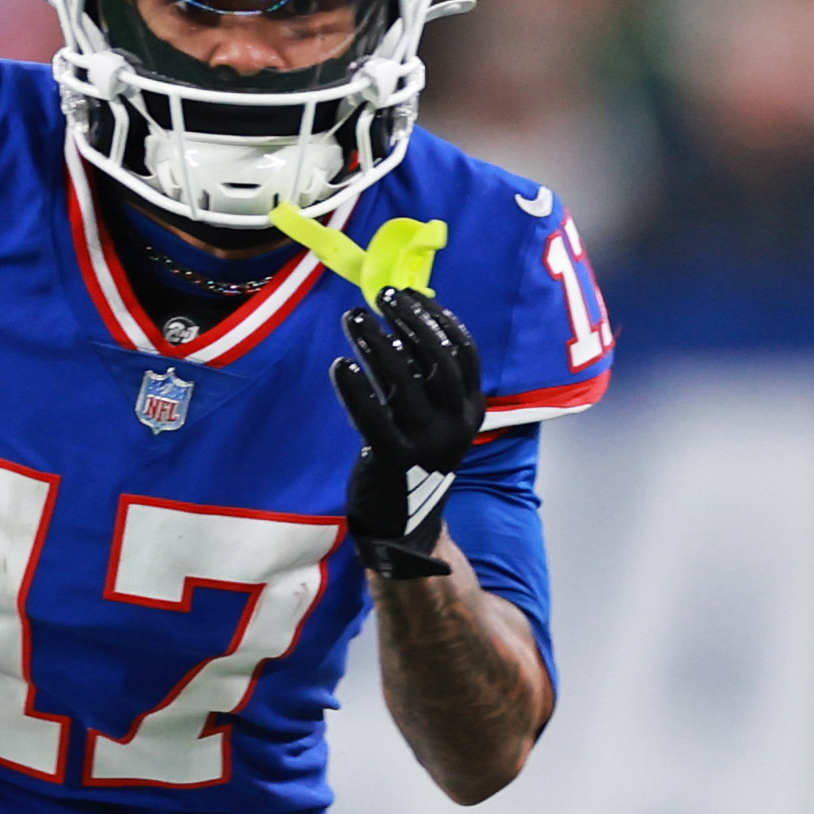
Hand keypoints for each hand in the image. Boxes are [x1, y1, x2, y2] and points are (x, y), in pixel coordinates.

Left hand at [331, 289, 483, 582]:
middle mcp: (458, 424)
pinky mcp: (396, 459)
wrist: (405, 520)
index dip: (437, 317)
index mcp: (473, 408)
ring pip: (404, 381)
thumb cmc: (412, 452)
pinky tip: (340, 365)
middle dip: (409, 320)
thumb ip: (419, 373)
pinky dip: (356, 389)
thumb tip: (397, 318)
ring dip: (376, 343)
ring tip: (354, 319)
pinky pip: (373, 417)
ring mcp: (429, 443)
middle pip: (438, 358)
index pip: (464, 351)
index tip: (408, 293)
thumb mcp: (429, 412)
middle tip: (381, 296)